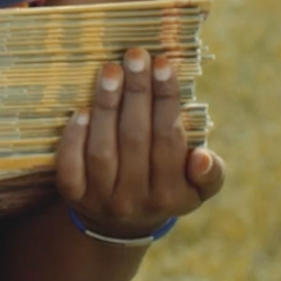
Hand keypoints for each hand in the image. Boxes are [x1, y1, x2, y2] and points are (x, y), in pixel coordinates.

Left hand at [54, 47, 226, 239]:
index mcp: (171, 195)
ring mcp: (101, 199)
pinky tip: (81, 110)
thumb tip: (203, 157)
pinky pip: (70, 165)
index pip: (169, 138)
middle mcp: (135, 199)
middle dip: (137, 92)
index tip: (163, 62)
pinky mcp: (73, 196)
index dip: (165, 99)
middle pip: (135, 138)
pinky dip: (75, 137)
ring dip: (106, 105)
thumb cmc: (166, 188)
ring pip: (102, 149)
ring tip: (110, 69)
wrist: (122, 224)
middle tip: (136, 55)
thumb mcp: (197, 189)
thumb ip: (210, 174)